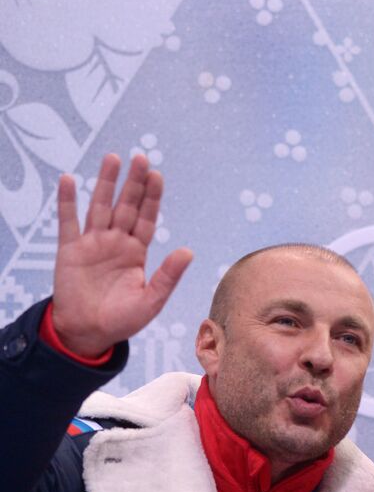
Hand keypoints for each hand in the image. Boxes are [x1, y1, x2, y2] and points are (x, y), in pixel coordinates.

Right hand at [51, 153, 193, 357]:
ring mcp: (92, 244)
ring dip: (105, 183)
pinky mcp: (69, 250)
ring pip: (100, 206)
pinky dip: (67, 201)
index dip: (152, 198)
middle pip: (126, 206)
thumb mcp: (150, 301)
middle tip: (140, 158)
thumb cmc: (122, 320)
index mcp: (137, 252)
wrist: (88, 333)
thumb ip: (167, 276)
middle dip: (133, 183)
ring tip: (112, 158)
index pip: (147, 218)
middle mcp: (116, 243)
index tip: (157, 175)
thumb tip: (188, 251)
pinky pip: (67, 221)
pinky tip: (69, 180)